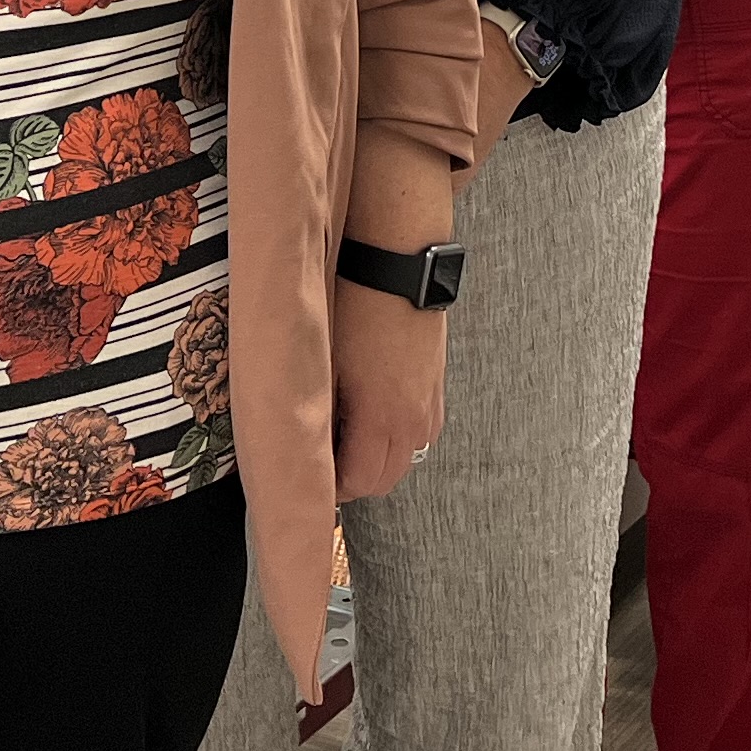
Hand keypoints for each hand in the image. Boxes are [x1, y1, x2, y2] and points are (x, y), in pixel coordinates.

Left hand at [329, 278, 447, 500]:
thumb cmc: (358, 305)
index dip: (332, 486)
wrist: (398, 264)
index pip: (359, 482)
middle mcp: (413, 420)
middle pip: (385, 480)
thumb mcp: (329, 364)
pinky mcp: (438, 388)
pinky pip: (420, 433)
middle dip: (355, 479)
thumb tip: (313, 441)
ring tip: (349, 435)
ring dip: (378, 459)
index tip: (312, 474)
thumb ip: (324, 413)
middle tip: (327, 459)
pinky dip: (398, 437)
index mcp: (382, 418)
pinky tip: (375, 415)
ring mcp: (430, 405)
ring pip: (406, 459)